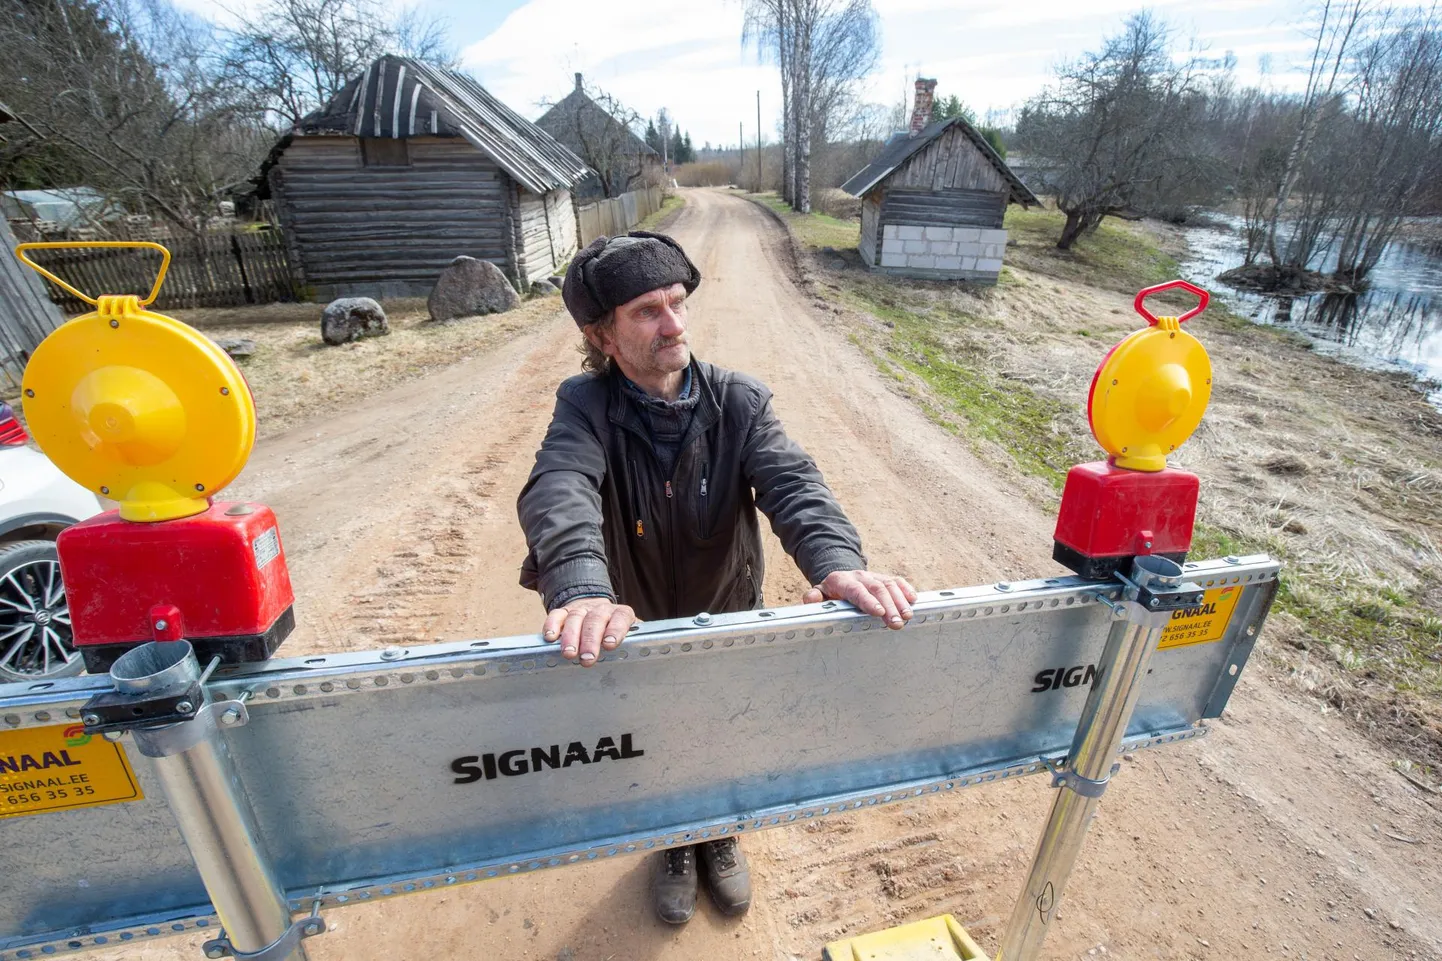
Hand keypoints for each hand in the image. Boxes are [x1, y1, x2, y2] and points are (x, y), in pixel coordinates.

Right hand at [542, 598, 635, 666]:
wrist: (596, 609)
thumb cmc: (614, 629)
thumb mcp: (629, 633)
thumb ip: (635, 641)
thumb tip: (644, 653)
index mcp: (621, 614)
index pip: (621, 618)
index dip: (615, 630)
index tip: (609, 644)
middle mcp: (601, 609)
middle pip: (595, 620)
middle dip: (590, 639)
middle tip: (587, 657)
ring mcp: (581, 609)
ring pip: (575, 618)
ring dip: (571, 636)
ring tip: (569, 654)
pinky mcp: (564, 611)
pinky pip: (556, 615)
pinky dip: (552, 625)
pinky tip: (550, 638)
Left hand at [803, 570, 917, 629]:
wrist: (841, 578)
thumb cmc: (830, 593)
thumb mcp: (819, 594)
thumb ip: (814, 598)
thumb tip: (811, 599)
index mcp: (842, 581)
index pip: (855, 590)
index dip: (867, 600)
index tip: (878, 612)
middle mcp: (860, 576)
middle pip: (876, 589)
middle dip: (888, 606)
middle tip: (896, 623)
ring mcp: (874, 576)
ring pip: (889, 585)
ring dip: (900, 601)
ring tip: (907, 617)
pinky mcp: (885, 578)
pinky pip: (897, 581)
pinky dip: (906, 589)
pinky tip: (913, 601)